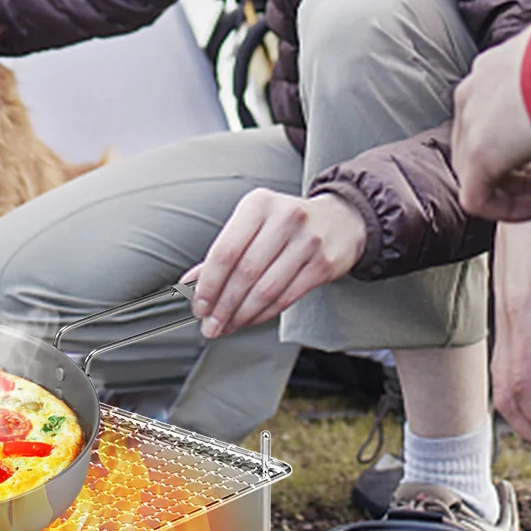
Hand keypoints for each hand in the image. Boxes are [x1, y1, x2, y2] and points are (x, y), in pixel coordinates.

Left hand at [186, 189, 366, 338]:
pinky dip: (263, 314)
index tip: (199, 305)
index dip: (209, 284)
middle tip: (210, 325)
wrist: (341, 220)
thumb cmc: (287, 223)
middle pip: (245, 273)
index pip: (226, 250)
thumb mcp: (253, 224)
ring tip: (227, 326)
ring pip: (266, 289)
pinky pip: (286, 297)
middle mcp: (286, 218)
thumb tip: (189, 283)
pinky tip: (250, 319)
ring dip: (241, 315)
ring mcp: (308, 241)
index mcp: (259, 204)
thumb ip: (222, 252)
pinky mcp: (324, 264)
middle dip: (223, 306)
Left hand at [453, 28, 530, 220]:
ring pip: (478, 172)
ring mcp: (471, 125)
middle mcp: (475, 94)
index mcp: (494, 69)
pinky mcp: (477, 155)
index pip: (493, 115)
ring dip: (519, 190)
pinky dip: (508, 210)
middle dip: (522, 169)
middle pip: (483, 145)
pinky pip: (478, 198)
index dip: (521, 141)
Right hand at [491, 171, 530, 470]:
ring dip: (522, 415)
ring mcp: (504, 315)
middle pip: (506, 392)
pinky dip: (518, 392)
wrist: (527, 183)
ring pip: (501, 380)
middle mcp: (508, 318)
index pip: (528, 383)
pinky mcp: (509, 310)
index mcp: (525, 310)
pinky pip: (505, 363)